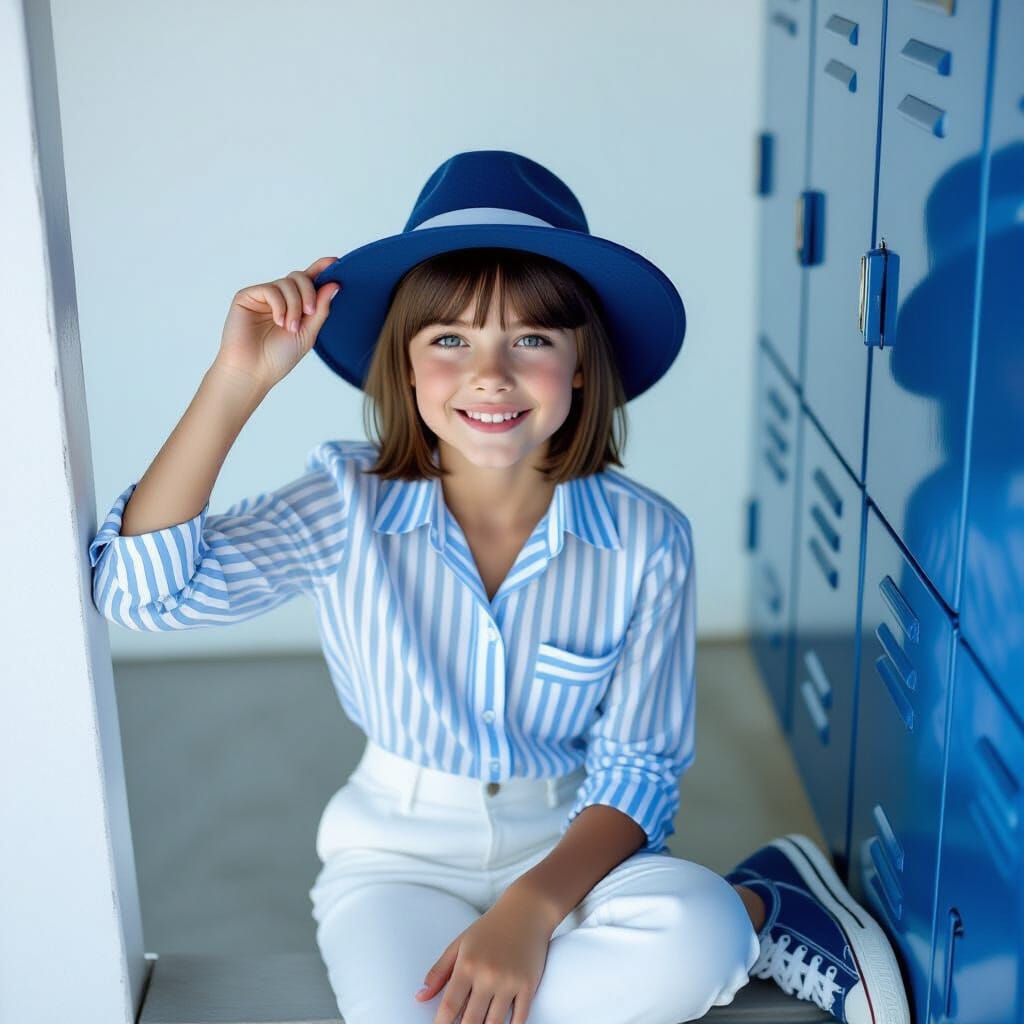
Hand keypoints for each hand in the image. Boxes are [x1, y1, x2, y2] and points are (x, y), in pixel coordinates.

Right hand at [214, 256, 340, 390]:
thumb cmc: (279, 357)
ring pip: (287, 283)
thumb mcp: (308, 333)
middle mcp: (280, 298)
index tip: (335, 261)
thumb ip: (321, 309)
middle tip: (309, 313)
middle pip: (300, 277)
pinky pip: (271, 289)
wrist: (253, 371)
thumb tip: (334, 284)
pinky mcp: (247, 296)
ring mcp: (263, 296)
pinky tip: (278, 322)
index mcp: (295, 306)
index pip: (309, 281)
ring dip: (294, 305)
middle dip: (309, 292)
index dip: (321, 269)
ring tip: (289, 328)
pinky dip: (280, 305)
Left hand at [415, 889, 555, 1023]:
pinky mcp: (528, 986)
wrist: (526, 911)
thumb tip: (420, 997)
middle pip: (470, 1021)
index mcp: (467, 965)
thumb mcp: (460, 944)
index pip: (449, 1007)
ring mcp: (509, 982)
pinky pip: (519, 1019)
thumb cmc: (490, 927)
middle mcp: (487, 975)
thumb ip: (438, 971)